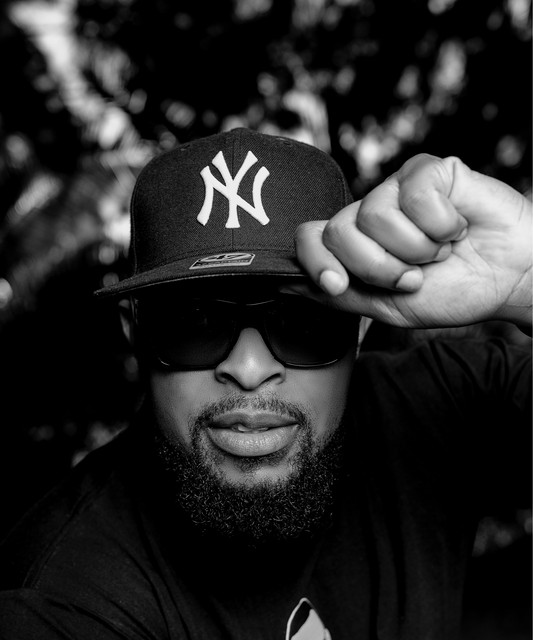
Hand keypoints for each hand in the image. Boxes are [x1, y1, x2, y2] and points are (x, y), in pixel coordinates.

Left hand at [292, 154, 531, 328]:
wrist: (508, 280)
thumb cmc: (451, 291)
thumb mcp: (386, 307)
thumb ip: (338, 295)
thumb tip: (284, 283)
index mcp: (356, 244)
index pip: (309, 238)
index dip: (317, 262)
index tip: (338, 284)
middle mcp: (370, 213)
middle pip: (339, 232)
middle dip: (378, 267)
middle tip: (413, 275)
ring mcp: (397, 188)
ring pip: (375, 216)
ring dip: (415, 249)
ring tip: (439, 250)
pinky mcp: (429, 170)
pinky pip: (415, 195)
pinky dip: (441, 224)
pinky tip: (457, 226)